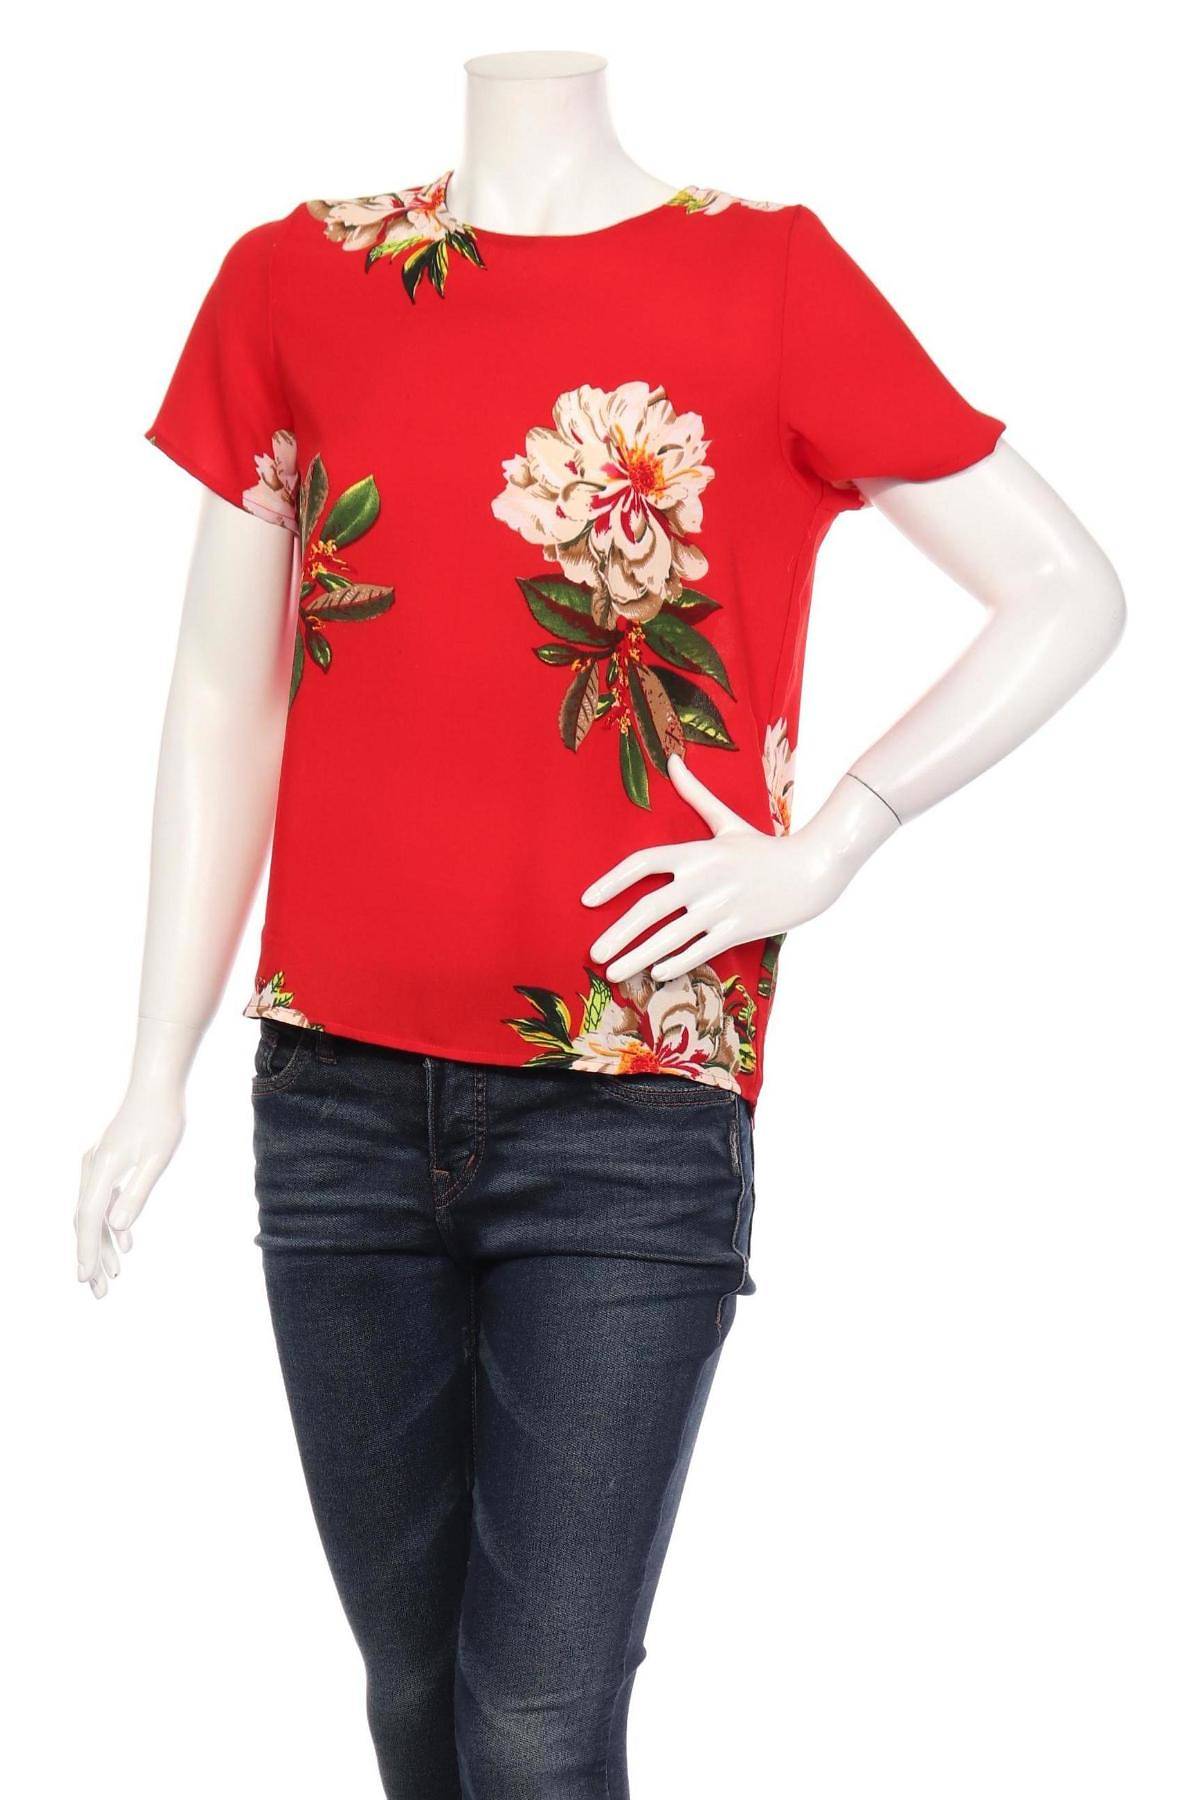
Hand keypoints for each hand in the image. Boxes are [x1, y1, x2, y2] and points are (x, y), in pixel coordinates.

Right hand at [76, 1092, 183, 1298]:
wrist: (156, 1085)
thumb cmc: (163, 1118)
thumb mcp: (157, 1159)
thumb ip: (138, 1192)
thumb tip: (118, 1227)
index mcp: (103, 1169)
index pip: (90, 1219)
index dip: (88, 1251)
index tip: (86, 1279)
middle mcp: (92, 1168)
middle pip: (86, 1221)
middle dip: (91, 1258)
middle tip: (98, 1292)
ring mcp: (96, 1165)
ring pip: (93, 1213)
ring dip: (102, 1244)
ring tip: (112, 1275)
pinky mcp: (106, 1163)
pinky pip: (102, 1199)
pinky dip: (111, 1223)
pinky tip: (126, 1243)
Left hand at [581, 756, 898, 983]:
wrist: (813, 870)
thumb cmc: (764, 848)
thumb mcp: (728, 822)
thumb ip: (697, 795)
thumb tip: (673, 760)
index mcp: (697, 852)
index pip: (643, 863)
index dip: (612, 881)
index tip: (587, 900)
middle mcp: (704, 879)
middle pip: (650, 908)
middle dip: (617, 933)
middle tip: (593, 953)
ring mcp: (721, 907)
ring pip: (670, 937)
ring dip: (637, 957)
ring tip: (613, 971)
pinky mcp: (738, 930)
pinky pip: (699, 950)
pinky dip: (676, 962)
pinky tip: (655, 972)